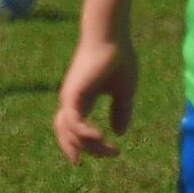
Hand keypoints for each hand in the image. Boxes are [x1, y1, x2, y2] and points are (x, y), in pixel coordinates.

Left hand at [54, 37, 136, 162]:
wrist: (112, 38)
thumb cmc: (118, 59)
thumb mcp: (124, 92)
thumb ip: (121, 111)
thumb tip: (119, 133)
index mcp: (82, 101)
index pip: (74, 129)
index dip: (83, 145)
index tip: (109, 153)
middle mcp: (71, 101)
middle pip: (68, 135)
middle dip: (88, 149)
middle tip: (109, 154)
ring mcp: (69, 98)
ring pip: (69, 132)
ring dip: (89, 145)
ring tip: (109, 148)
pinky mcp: (71, 94)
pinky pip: (72, 122)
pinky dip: (83, 134)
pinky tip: (100, 137)